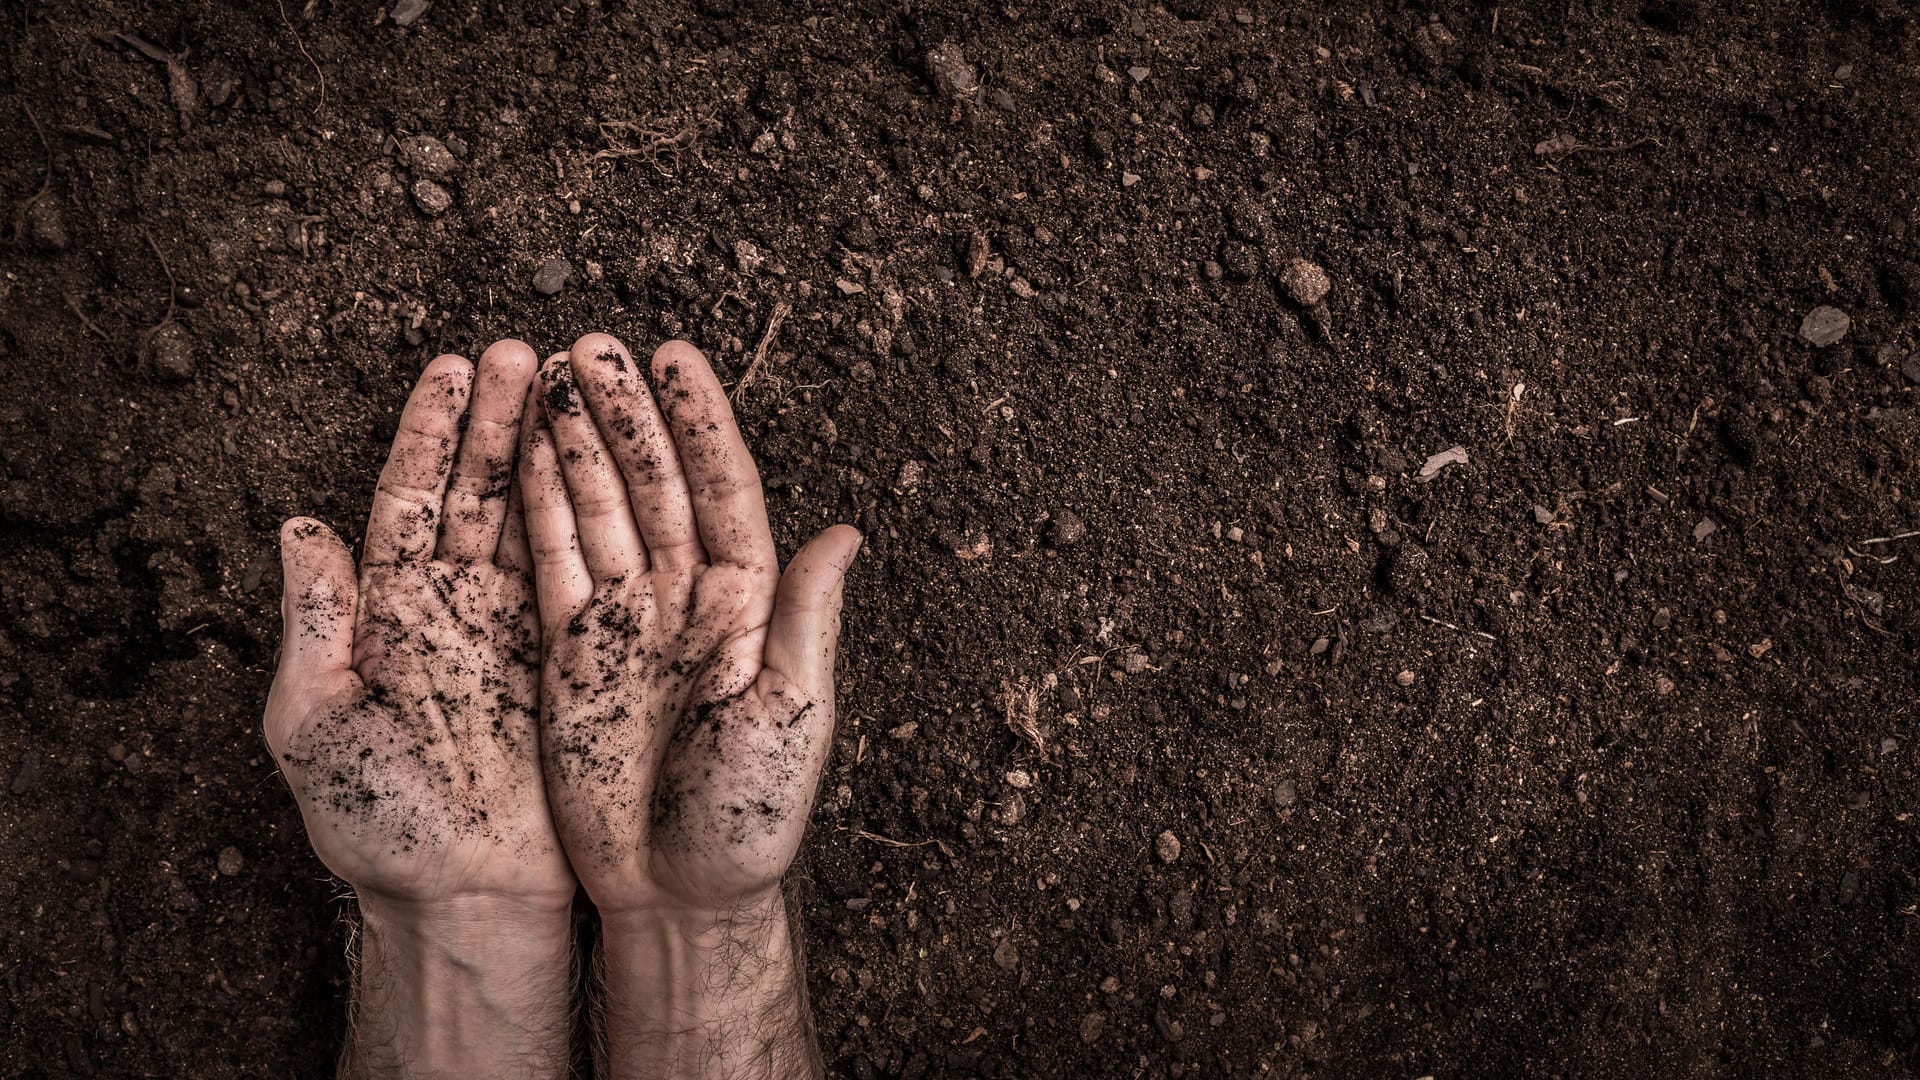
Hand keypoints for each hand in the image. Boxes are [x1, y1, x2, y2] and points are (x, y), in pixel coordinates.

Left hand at [266, 341, 575, 1077]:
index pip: (411, 499)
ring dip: (548, 450)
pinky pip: (576, 574)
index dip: (430, 434)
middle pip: (479, 492)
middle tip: (523, 351)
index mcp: (391, 614)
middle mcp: (454, 609)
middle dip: (498, 420)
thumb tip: (300, 528)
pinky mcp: (565, 661)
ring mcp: (513, 630)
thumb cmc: (383, 825)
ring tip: (569, 381)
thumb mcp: (318, 724)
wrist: (466, 896)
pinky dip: (585, 517)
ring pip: (532, 519)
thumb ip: (314, 624)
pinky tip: (599, 466)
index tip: (451, 369)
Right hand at [520, 334, 858, 1077]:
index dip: (700, 423)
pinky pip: (556, 567)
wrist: (677, 894)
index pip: (723, 492)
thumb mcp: (792, 716)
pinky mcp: (576, 657)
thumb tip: (848, 532)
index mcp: (750, 608)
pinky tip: (526, 457)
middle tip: (593, 346)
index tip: (674, 357)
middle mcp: (690, 603)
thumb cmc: (748, 817)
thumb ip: (809, 621)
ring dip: (579, 445)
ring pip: (602, 513)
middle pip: (655, 486)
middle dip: (626, 414)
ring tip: (548, 374)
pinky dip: (541, 511)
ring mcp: (631, 625)